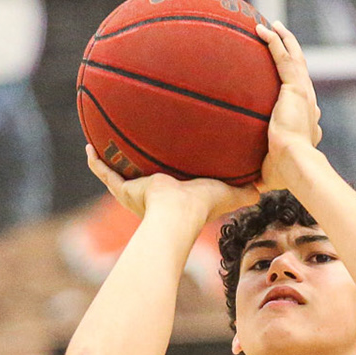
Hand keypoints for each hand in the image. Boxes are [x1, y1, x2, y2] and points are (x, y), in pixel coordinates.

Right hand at [85, 147, 254, 221]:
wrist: (177, 214)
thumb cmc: (202, 206)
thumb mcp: (226, 192)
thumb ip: (245, 190)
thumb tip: (266, 187)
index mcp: (173, 194)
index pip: (170, 180)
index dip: (170, 171)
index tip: (169, 156)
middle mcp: (150, 193)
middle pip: (141, 175)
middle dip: (137, 164)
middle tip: (134, 145)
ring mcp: (134, 191)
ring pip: (119, 173)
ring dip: (111, 159)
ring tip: (104, 141)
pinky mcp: (123, 188)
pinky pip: (104, 172)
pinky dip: (95, 161)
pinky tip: (89, 145)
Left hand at [254, 21, 321, 185]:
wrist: (296, 165)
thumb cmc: (285, 174)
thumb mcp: (270, 173)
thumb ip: (262, 176)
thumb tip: (250, 191)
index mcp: (307, 124)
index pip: (304, 103)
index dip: (297, 92)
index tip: (288, 87)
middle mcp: (309, 106)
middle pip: (301, 74)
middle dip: (291, 55)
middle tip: (281, 42)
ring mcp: (305, 95)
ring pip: (296, 59)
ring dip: (286, 40)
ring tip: (273, 26)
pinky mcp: (297, 88)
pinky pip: (285, 58)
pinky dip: (276, 42)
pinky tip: (264, 29)